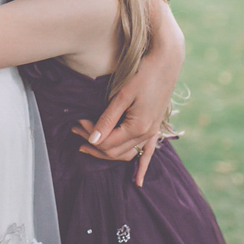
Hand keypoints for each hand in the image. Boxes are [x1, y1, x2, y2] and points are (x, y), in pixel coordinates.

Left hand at [73, 27, 183, 186]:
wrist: (167, 62)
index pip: (107, 143)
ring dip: (107, 151)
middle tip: (77, 128)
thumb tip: (93, 139)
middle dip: (94, 143)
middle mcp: (146, 134)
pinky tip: (136, 181)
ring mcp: (152, 132)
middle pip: (114, 150)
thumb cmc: (144, 74)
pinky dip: (141, 166)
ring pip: (126, 153)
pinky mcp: (154, 128)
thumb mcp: (123, 96)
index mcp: (137, 127)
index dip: (89, 136)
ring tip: (88, 144)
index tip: (77, 122)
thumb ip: (107, 120)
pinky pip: (148, 153)